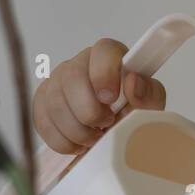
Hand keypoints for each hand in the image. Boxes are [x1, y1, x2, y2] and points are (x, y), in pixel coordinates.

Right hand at [33, 37, 167, 153]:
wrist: (114, 140)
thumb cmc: (133, 118)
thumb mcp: (150, 108)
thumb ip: (149, 95)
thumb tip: (133, 81)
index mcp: (110, 59)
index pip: (102, 50)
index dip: (104, 73)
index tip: (110, 99)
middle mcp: (81, 65)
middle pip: (72, 77)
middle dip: (89, 110)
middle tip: (105, 125)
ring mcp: (58, 82)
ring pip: (55, 101)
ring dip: (77, 130)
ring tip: (95, 139)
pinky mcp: (43, 103)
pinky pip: (44, 122)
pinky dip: (63, 141)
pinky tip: (79, 144)